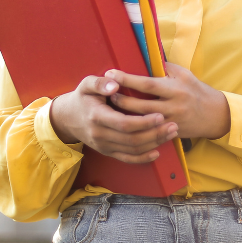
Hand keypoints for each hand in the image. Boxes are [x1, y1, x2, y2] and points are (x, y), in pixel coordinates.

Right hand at [49, 75, 178, 163]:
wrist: (68, 118)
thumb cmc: (82, 97)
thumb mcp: (86, 84)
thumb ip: (100, 83)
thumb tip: (115, 84)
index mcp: (97, 116)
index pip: (124, 123)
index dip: (143, 122)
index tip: (160, 115)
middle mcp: (100, 134)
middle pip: (132, 139)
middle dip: (155, 134)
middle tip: (173, 125)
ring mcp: (104, 146)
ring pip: (132, 150)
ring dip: (154, 143)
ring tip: (171, 133)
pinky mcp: (107, 152)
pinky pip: (127, 159)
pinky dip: (143, 158)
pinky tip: (157, 151)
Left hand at [106, 62, 230, 139]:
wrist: (215, 115)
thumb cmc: (196, 90)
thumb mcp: (183, 74)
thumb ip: (164, 67)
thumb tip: (144, 58)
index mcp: (175, 88)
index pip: (147, 84)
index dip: (128, 79)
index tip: (111, 73)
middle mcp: (173, 106)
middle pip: (141, 105)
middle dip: (121, 99)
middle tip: (105, 92)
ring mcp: (171, 122)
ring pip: (142, 121)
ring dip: (124, 114)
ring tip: (110, 107)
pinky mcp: (170, 133)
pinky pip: (149, 132)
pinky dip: (135, 127)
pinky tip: (123, 123)